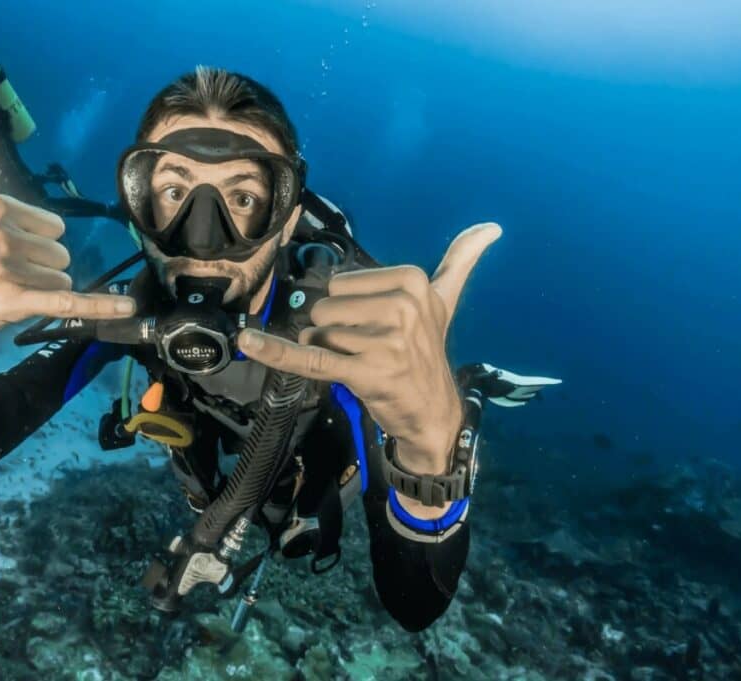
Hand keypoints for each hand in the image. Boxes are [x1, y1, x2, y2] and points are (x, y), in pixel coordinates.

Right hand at [0, 122, 136, 366]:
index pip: (55, 227)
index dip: (35, 242)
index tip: (3, 249)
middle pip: (61, 254)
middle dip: (40, 268)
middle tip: (5, 275)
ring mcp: (5, 268)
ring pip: (62, 280)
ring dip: (41, 291)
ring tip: (8, 290)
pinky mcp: (13, 300)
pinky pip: (67, 302)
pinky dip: (99, 306)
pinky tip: (128, 307)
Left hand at [239, 223, 501, 515]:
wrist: (434, 412)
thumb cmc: (427, 353)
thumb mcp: (445, 302)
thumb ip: (460, 261)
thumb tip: (491, 226)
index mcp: (412, 280)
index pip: (340, 283)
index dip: (347, 309)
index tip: (378, 328)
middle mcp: (402, 306)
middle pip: (324, 307)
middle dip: (334, 331)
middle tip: (367, 350)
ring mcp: (385, 340)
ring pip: (318, 333)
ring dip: (328, 352)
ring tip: (361, 365)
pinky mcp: (366, 371)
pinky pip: (309, 357)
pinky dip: (276, 351)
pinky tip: (249, 343)